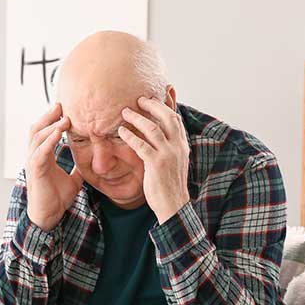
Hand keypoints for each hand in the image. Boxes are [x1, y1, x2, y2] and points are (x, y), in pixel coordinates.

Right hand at [25, 103, 83, 231]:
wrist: (49, 216)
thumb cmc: (57, 199)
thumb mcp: (73, 180)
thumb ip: (79, 169)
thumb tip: (91, 163)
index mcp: (43, 156)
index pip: (45, 131)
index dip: (52, 119)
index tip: (64, 108)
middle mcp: (35, 156)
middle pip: (38, 128)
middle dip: (48, 116)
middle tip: (61, 104)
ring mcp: (33, 162)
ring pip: (37, 136)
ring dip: (51, 125)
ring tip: (64, 117)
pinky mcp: (35, 170)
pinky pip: (40, 151)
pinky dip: (49, 140)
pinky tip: (58, 132)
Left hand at [118, 97, 189, 223]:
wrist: (174, 205)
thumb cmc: (171, 185)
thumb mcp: (175, 163)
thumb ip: (170, 149)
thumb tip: (161, 138)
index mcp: (182, 145)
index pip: (176, 119)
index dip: (165, 106)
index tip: (153, 99)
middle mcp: (177, 147)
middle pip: (167, 117)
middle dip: (152, 105)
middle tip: (139, 100)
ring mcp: (167, 155)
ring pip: (152, 128)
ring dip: (137, 118)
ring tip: (125, 112)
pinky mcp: (156, 164)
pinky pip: (141, 145)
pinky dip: (130, 136)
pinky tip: (121, 132)